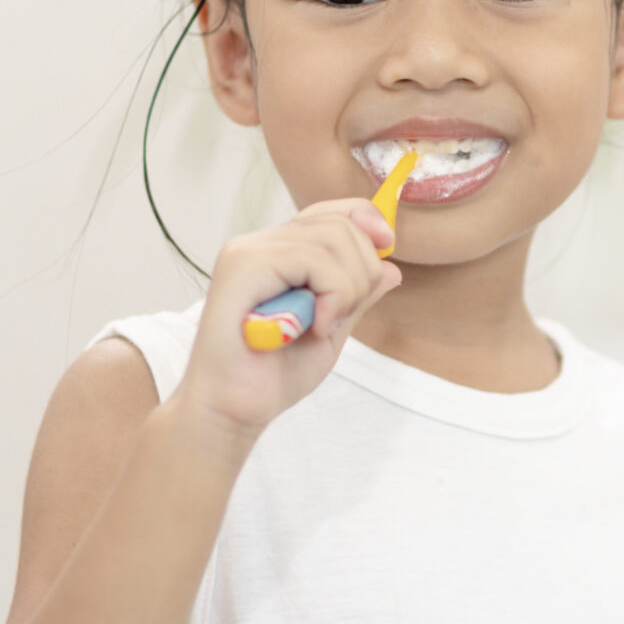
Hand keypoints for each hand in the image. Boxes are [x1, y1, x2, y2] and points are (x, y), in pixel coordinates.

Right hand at [171, 198, 399, 441]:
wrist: (231, 411)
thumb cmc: (271, 377)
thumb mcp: (330, 331)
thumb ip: (356, 297)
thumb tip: (391, 267)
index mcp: (277, 254)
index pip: (329, 212)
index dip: (364, 221)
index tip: (387, 247)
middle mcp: (259, 245)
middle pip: (339, 223)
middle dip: (362, 270)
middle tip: (341, 316)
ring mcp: (247, 252)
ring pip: (332, 238)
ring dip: (347, 288)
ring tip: (324, 326)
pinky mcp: (242, 267)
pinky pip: (311, 259)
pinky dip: (331, 294)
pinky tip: (315, 327)